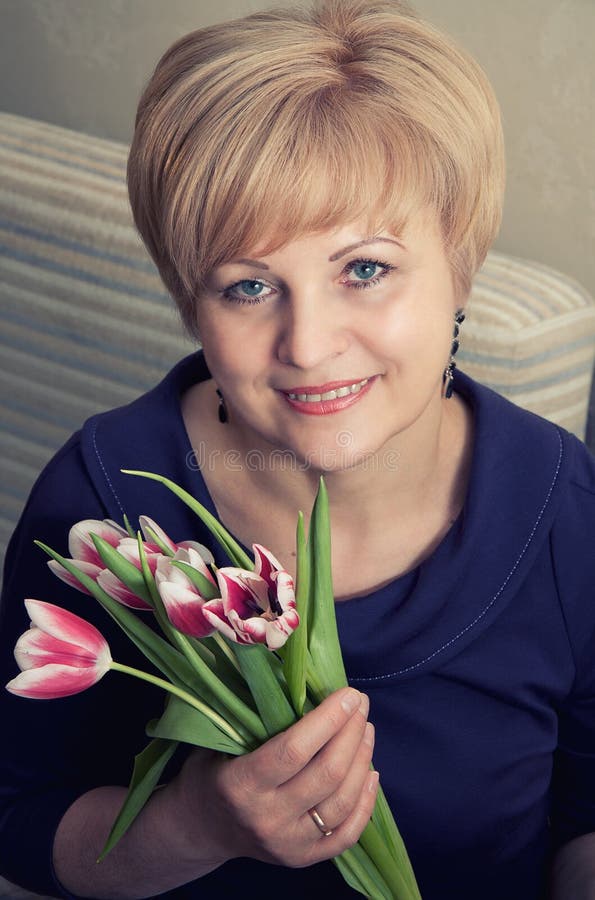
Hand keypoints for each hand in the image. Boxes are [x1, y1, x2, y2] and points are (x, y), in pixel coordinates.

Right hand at [172, 687, 377, 869]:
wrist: (199, 828)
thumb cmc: (210, 772)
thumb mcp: (217, 741)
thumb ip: (252, 718)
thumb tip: (301, 681)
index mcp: (241, 785)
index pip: (294, 751)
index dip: (327, 721)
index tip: (348, 694)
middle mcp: (267, 818)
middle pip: (325, 774)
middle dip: (351, 733)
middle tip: (360, 704)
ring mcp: (287, 844)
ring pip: (341, 803)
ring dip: (362, 761)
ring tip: (366, 729)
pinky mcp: (302, 859)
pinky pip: (346, 834)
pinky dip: (365, 802)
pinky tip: (372, 773)